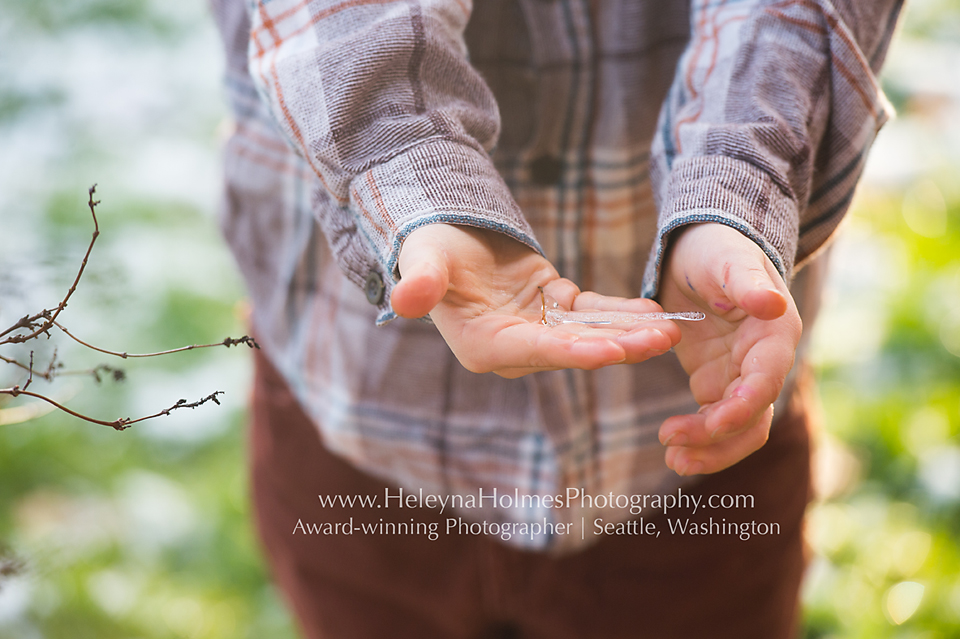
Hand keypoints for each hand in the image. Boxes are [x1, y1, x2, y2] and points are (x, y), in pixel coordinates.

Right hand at [391, 224, 681, 377]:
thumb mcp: (422, 257)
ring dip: (629, 331)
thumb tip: (405, 300)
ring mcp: (537, 329)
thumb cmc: (430, 245)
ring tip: (671, 329)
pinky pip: (592, 312)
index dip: (574, 351)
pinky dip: (622, 311)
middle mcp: (514, 347)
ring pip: (590, 332)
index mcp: (483, 345)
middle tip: (661, 341)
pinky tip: (655, 311)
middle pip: (573, 348)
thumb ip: (420, 280)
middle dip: (618, 344)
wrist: (443, 234)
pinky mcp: (553, 309)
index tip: (613, 351)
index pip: (534, 351)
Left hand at [657, 223, 801, 475]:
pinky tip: (671, 447)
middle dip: (720, 440)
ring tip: (673, 460)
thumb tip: (772, 303)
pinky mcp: (715, 381)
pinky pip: (712, 420)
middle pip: (754, 416)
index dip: (742, 406)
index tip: (711, 423)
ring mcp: (740, 375)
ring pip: (735, 428)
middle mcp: (764, 362)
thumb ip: (746, 283)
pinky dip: (696, 437)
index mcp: (775, 333)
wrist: (700, 250)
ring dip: (710, 449)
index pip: (766, 380)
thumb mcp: (728, 260)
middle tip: (675, 451)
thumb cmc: (717, 249)